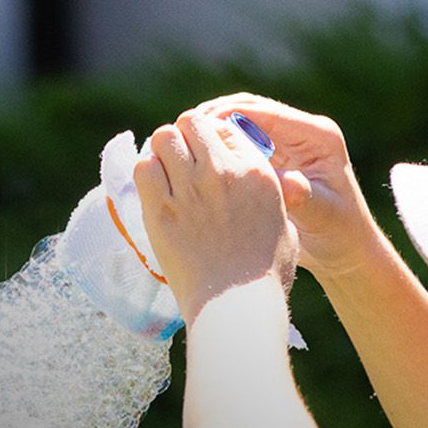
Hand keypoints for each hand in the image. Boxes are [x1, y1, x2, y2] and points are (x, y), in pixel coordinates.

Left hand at [134, 111, 297, 316]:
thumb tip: (253, 182)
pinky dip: (146, 172)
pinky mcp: (161, 209)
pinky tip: (154, 190)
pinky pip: (144, 168)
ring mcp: (190, 188)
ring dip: (162, 150)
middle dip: (184, 136)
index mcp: (256, 171)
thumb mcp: (283, 224)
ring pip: (163, 137)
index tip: (206, 156)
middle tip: (180, 159)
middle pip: (192, 123)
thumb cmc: (263, 274)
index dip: (212, 138)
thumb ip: (269, 196)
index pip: (225, 128)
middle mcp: (222, 172)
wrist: (236, 305)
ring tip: (165, 172)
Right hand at [188, 93, 380, 276]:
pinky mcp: (275, 157)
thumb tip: (287, 184)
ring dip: (213, 129)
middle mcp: (303, 132)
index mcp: (318, 136)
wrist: (345, 250)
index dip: (230, 115)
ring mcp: (288, 143)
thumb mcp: (322, 216)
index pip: (267, 113)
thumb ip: (303, 197)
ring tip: (183, 142)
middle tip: (182, 130)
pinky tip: (195, 158)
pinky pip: (241, 142)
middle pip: (251, 109)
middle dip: (215, 116)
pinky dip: (219, 145)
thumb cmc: (339, 234)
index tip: (198, 127)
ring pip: (242, 122)